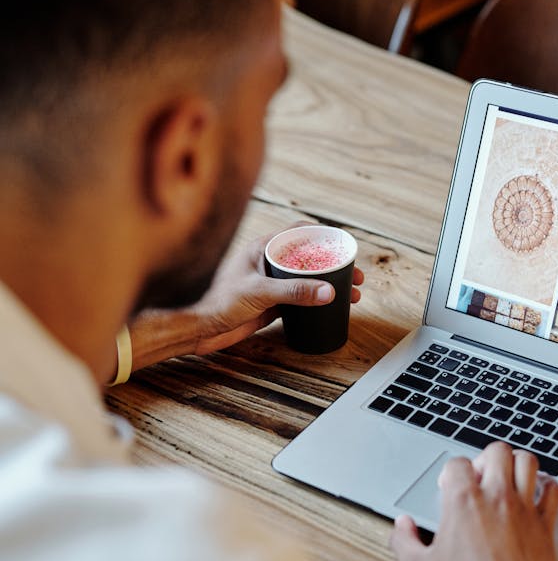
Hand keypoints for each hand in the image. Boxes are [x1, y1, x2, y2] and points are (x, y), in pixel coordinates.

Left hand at [191, 230, 363, 354]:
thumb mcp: (260, 292)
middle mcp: (267, 263)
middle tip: (356, 275)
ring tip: (352, 294)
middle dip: (334, 265)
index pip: (298, 232)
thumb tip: (329, 291)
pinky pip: (300, 299)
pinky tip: (331, 307)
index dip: (323, 235)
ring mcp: (270, 283)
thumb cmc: (218, 301)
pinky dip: (317, 301)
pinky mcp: (271, 303)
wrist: (199, 328)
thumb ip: (294, 291)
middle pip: (308, 258)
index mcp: (262, 248)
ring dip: (329, 285)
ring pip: (307, 280)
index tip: (344, 244)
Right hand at [390, 443, 557, 560]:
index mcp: (462, 502)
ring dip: (516, 464)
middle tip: (481, 475)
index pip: (457, 463)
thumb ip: (405, 543)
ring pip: (527, 462)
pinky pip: (554, 491)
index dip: (450, 472)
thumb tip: (401, 526)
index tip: (448, 486)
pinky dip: (547, 486)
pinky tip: (539, 494)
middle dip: (486, 457)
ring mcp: (524, 509)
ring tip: (508, 477)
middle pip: (497, 451)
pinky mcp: (545, 526)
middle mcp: (495, 498)